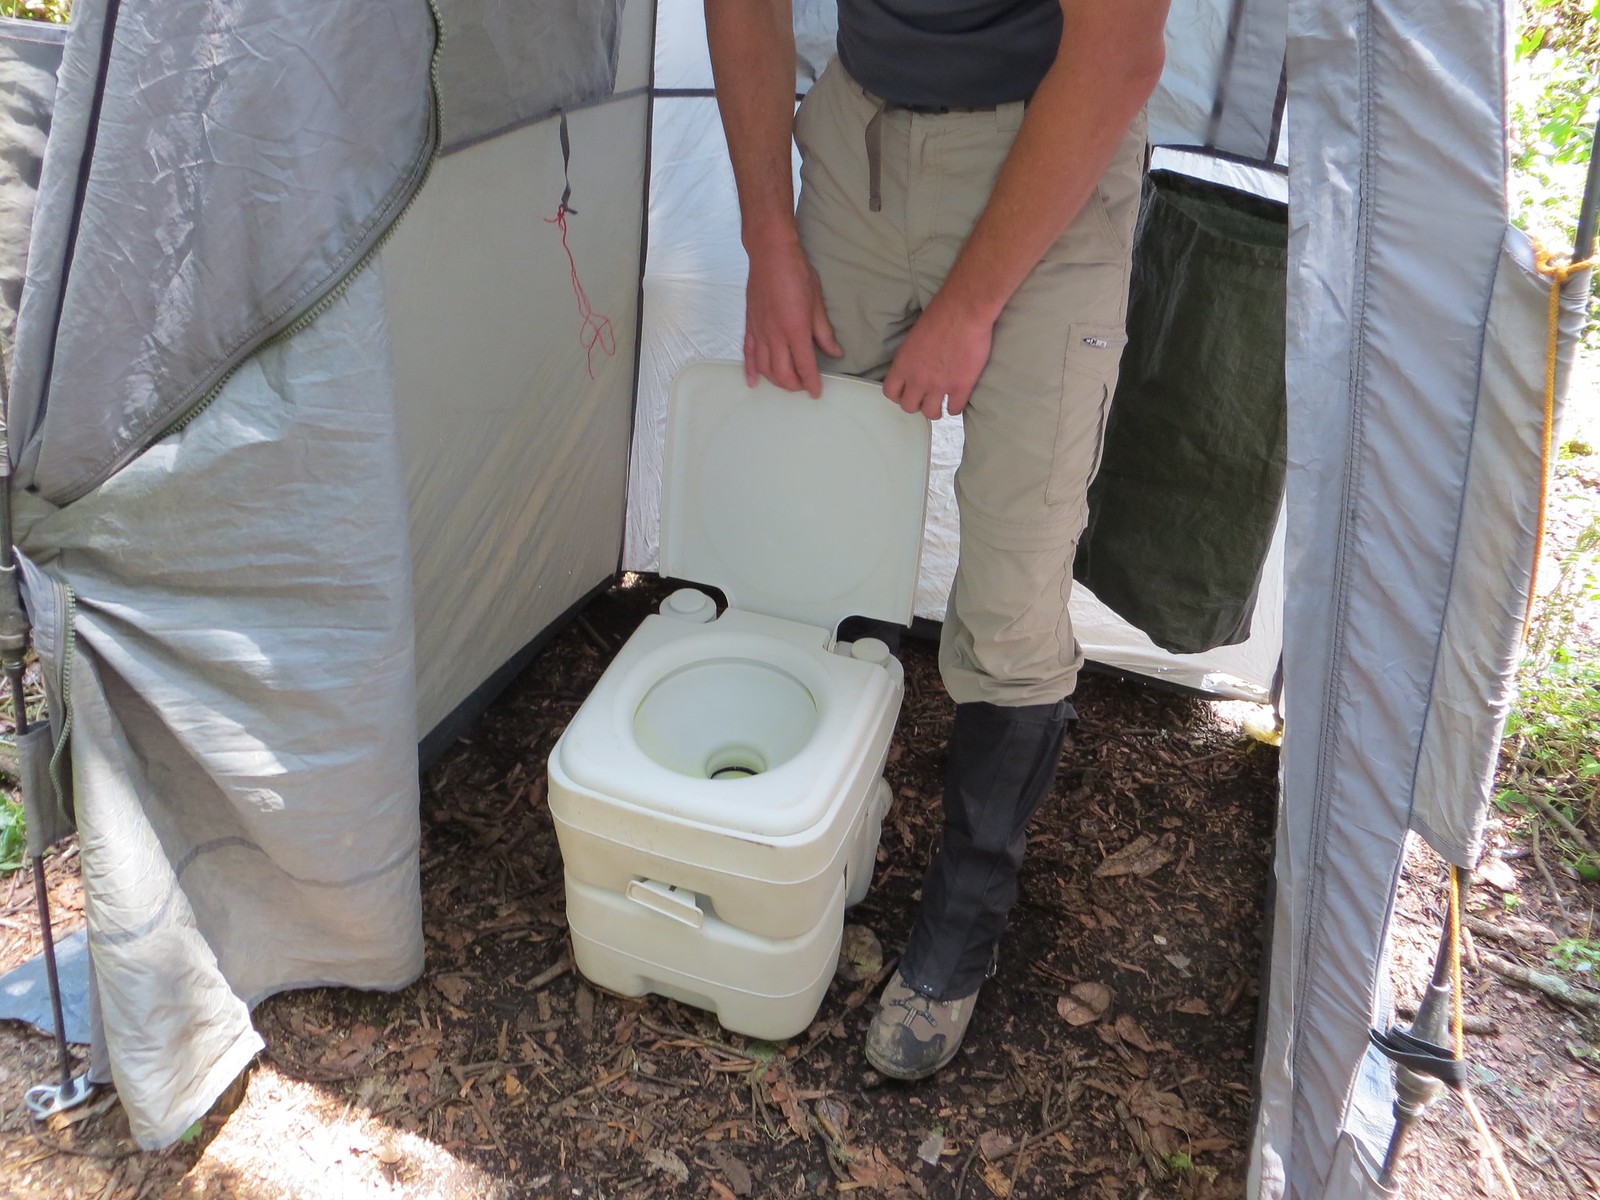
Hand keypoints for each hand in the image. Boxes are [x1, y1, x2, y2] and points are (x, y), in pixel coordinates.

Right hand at [744, 240, 842, 397]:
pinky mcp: (750, 326)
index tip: (816, 392)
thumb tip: (835, 352)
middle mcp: (775, 335)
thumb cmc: (796, 273)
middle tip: (804, 386)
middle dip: (794, 385)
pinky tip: (753, 382)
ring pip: (765, 368)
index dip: (811, 383)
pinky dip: (750, 371)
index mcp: (795, 329)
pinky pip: (748, 354)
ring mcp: (760, 332)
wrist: (770, 254)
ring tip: (787, 383)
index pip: (805, 366)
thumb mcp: (817, 302)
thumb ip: (824, 332)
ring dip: (776, 381)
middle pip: (783, 373)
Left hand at [882, 296, 995, 419]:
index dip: (899, 395)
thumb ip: (913, 356)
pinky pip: (955, 410)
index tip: (907, 391)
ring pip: (931, 413)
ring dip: (936, 410)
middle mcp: (917, 379)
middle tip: (926, 398)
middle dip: (917, 404)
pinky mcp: (960, 387)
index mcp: (903, 364)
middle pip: (909, 407)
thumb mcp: (915, 336)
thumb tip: (917, 364)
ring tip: (942, 404)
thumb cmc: (940, 314)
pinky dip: (956, 407)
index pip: (890, 392)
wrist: (964, 311)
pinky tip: (958, 400)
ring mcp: (939, 385)